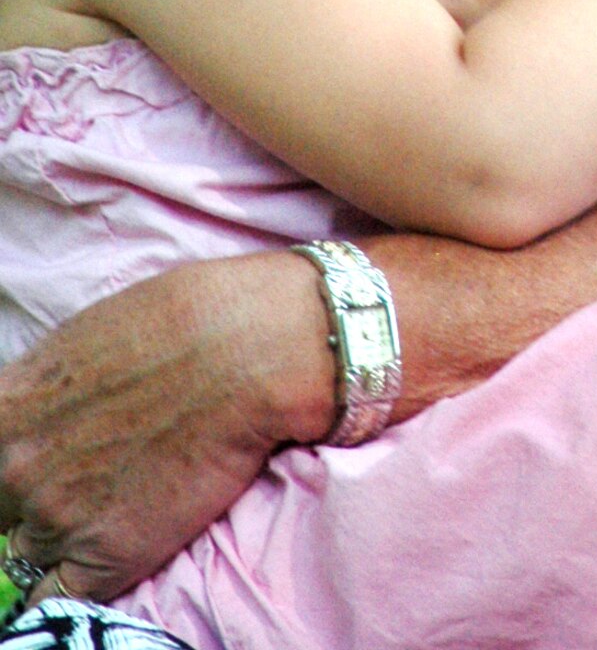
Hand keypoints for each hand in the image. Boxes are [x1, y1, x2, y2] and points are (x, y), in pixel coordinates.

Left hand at [0, 251, 331, 601]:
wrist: (250, 352)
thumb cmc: (182, 322)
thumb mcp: (83, 339)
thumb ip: (45, 393)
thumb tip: (43, 413)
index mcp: (5, 407)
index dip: (11, 464)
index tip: (39, 463)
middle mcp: (17, 467)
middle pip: (0, 508)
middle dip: (33, 496)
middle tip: (83, 476)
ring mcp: (58, 518)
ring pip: (30, 551)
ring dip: (64, 534)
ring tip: (115, 500)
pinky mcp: (105, 560)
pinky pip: (62, 596)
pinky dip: (84, 579)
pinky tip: (117, 546)